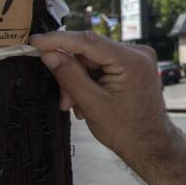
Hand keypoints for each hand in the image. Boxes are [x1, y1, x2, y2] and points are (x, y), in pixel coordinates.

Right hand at [30, 31, 170, 171]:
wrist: (150, 145)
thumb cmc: (126, 130)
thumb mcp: (92, 104)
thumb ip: (69, 76)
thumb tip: (49, 54)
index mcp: (132, 60)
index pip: (88, 41)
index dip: (58, 39)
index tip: (34, 41)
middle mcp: (137, 53)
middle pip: (89, 53)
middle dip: (71, 75)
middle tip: (65, 102)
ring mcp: (137, 58)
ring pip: (92, 61)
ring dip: (79, 82)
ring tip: (78, 107)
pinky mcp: (133, 65)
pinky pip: (102, 66)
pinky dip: (90, 82)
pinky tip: (88, 101)